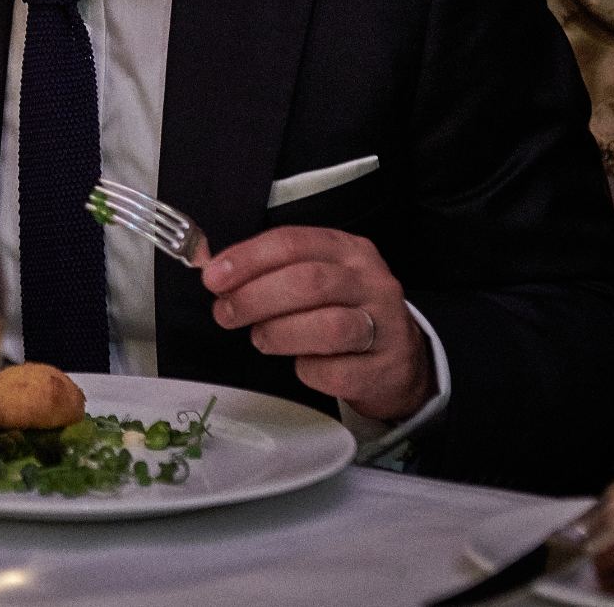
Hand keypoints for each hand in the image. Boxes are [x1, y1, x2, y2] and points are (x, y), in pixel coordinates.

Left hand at [201, 225, 434, 422]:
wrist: (400, 363)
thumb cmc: (344, 314)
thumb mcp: (316, 279)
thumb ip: (270, 271)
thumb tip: (214, 271)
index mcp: (349, 250)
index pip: (293, 242)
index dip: (248, 258)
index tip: (213, 277)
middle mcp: (372, 282)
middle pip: (308, 281)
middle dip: (255, 297)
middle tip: (225, 313)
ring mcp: (386, 325)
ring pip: (327, 326)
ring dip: (280, 333)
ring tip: (261, 339)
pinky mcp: (386, 368)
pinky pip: (336, 371)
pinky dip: (308, 370)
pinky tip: (300, 365)